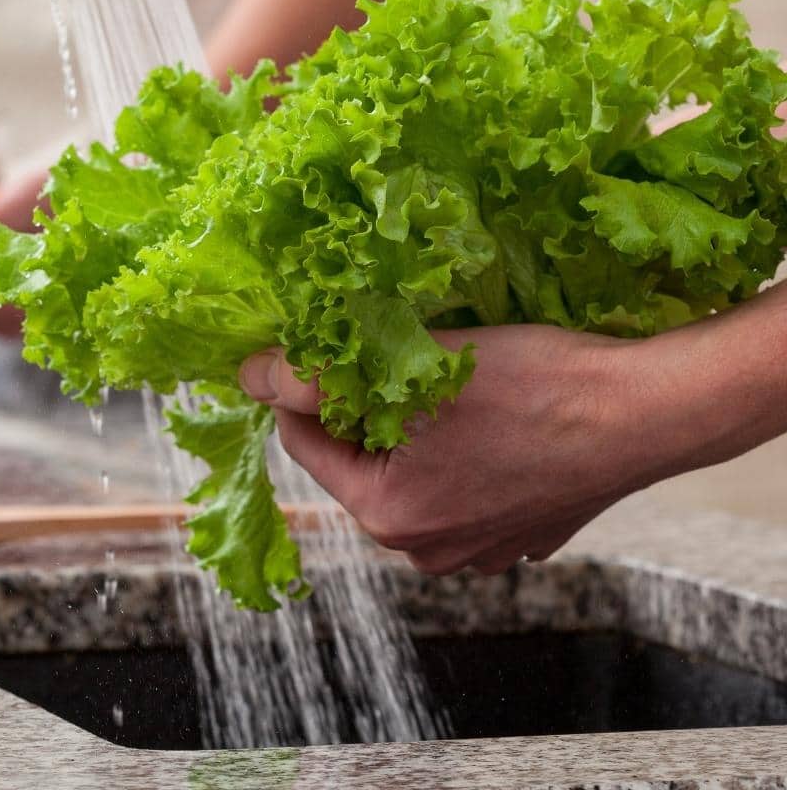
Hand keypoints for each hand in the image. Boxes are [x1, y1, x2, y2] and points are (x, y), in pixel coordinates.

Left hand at [240, 324, 669, 574]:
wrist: (646, 410)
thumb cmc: (534, 387)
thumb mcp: (412, 368)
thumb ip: (314, 376)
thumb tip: (249, 375)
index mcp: (390, 516)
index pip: (303, 442)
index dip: (306, 386)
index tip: (328, 344)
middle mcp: (429, 550)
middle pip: (356, 458)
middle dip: (361, 406)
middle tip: (395, 356)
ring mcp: (479, 550)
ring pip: (408, 469)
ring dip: (411, 426)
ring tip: (446, 381)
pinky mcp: (520, 532)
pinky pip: (459, 483)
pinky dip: (458, 448)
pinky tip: (489, 414)